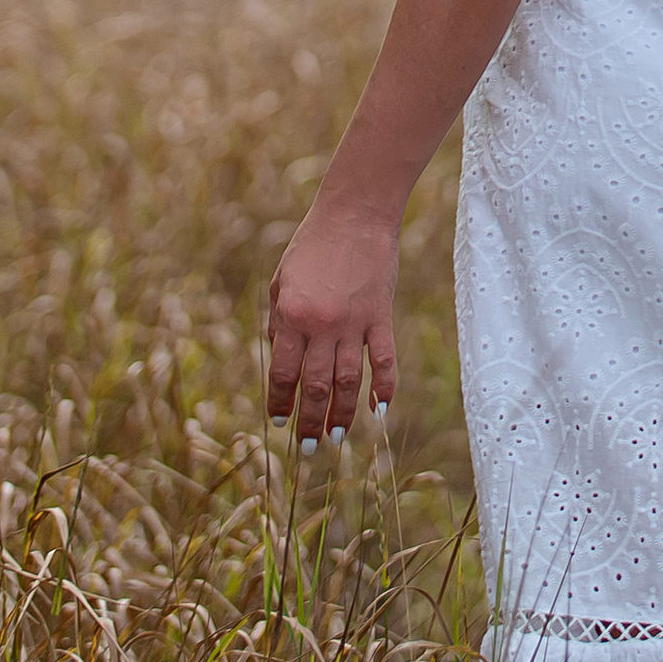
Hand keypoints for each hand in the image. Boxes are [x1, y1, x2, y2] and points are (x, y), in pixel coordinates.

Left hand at [267, 204, 399, 440]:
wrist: (354, 215)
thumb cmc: (311, 246)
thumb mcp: (281, 281)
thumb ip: (279, 323)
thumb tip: (281, 361)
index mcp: (291, 316)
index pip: (282, 373)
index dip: (280, 403)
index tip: (280, 422)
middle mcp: (322, 325)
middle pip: (316, 387)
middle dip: (310, 421)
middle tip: (309, 446)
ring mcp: (354, 323)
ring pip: (348, 383)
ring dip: (342, 415)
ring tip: (337, 438)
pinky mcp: (380, 316)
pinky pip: (383, 361)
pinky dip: (383, 388)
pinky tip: (378, 410)